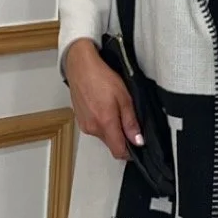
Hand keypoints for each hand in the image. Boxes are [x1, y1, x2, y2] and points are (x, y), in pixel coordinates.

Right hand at [65, 39, 142, 160]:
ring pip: (103, 136)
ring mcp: (84, 125)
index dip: (130, 152)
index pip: (118, 152)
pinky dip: (102, 123)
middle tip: (128, 118)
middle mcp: (92, 129)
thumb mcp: (124, 98)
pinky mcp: (79, 120)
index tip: (138, 143)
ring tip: (115, 109)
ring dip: (111, 129)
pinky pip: (95, 128)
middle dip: (121, 137)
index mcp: (105, 124)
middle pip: (111, 144)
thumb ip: (130, 122)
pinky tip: (104, 107)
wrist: (80, 66)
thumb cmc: (102, 78)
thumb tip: (138, 141)